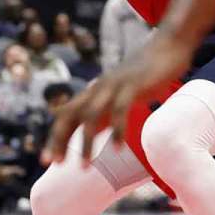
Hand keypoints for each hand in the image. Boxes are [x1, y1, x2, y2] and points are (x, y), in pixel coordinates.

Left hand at [49, 30, 195, 163]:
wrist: (167, 48)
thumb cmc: (145, 76)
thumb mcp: (120, 97)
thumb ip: (106, 113)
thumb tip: (93, 134)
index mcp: (94, 92)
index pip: (66, 116)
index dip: (55, 137)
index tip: (47, 161)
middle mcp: (98, 88)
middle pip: (70, 114)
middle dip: (59, 139)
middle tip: (55, 164)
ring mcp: (114, 85)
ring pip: (91, 115)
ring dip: (85, 142)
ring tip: (84, 167)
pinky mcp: (132, 84)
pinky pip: (120, 110)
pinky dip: (117, 130)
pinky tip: (117, 149)